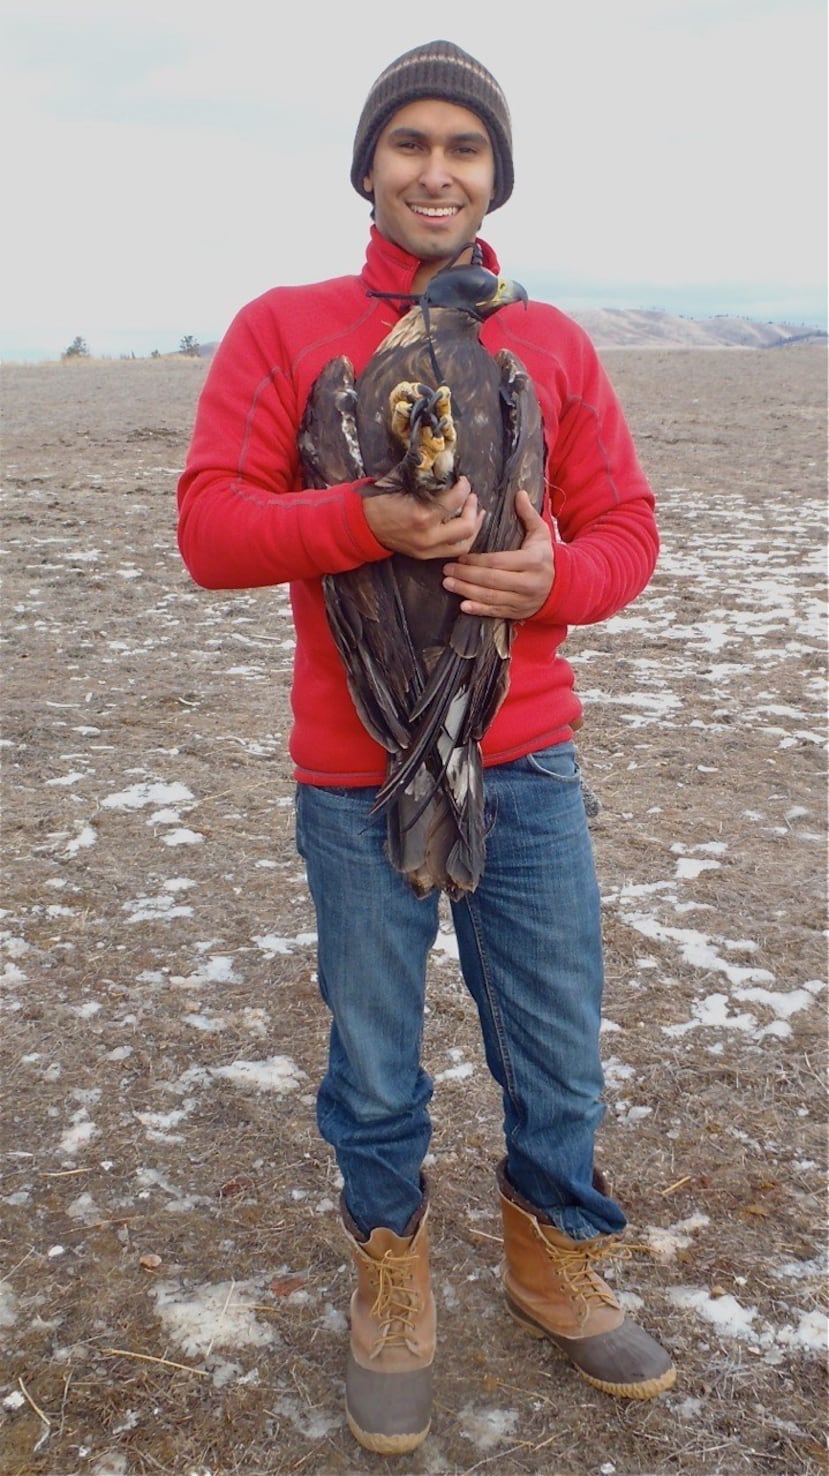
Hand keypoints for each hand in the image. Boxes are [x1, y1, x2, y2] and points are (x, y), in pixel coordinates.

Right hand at [362, 476, 485, 559]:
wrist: (363, 526)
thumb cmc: (380, 500)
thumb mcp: (399, 480)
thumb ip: (422, 473)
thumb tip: (440, 462)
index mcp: (423, 515)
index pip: (456, 500)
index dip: (464, 488)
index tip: (463, 481)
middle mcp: (429, 536)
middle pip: (467, 526)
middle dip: (473, 508)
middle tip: (472, 496)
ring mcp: (428, 549)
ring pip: (464, 544)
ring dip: (475, 527)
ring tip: (477, 513)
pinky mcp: (426, 556)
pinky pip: (453, 551)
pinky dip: (463, 539)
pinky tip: (467, 528)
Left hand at [442, 489, 553, 618]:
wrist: (562, 586)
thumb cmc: (544, 556)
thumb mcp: (541, 533)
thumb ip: (529, 514)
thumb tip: (520, 493)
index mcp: (532, 561)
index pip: (499, 561)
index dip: (477, 560)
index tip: (460, 556)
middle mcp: (528, 583)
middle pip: (492, 580)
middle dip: (466, 575)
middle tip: (446, 570)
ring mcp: (523, 600)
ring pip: (491, 598)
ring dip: (467, 592)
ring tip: (448, 583)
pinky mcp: (518, 612)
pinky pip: (496, 612)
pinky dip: (479, 610)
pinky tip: (463, 606)